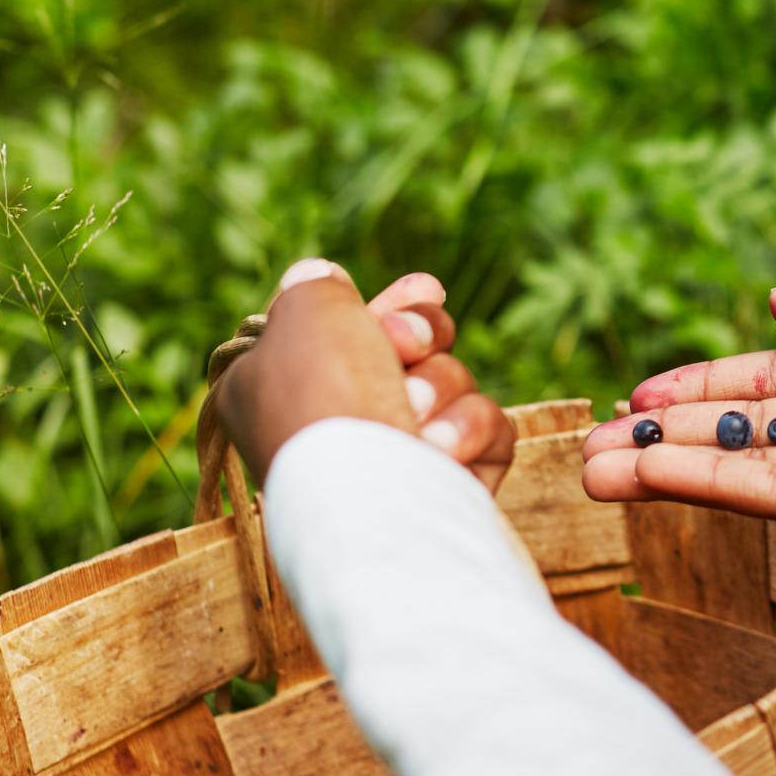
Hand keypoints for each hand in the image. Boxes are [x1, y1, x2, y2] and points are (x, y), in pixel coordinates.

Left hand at [214, 259, 515, 491]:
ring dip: (438, 387)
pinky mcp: (451, 484)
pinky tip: (441, 448)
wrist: (369, 499)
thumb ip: (316, 284)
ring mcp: (399, 458)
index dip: (393, 306)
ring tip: (412, 414)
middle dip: (421, 337)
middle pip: (414, 351)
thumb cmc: (325, 399)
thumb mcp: (306, 311)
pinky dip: (469, 431)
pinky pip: (488, 429)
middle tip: (405, 345)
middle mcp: (341, 424)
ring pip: (453, 384)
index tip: (421, 288)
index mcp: (286, 387)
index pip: (350, 333)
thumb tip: (319, 277)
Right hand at [582, 244, 775, 537]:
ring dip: (675, 467)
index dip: (707, 384)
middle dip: (671, 435)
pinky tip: (664, 474)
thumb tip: (775, 308)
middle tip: (593, 446)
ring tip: (598, 470)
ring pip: (752, 465)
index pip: (774, 378)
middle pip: (749, 429)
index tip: (638, 391)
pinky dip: (722, 483)